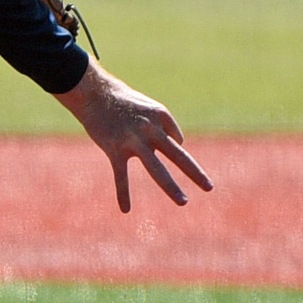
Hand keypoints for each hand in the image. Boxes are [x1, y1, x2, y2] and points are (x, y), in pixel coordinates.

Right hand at [54, 62, 214, 212]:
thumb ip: (162, 125)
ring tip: (184, 201)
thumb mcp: (147, 107)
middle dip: (194, 172)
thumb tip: (177, 143)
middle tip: (209, 187)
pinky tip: (126, 209)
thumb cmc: (121, 100)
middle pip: (177, 155)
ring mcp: (133, 140)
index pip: (176, 138)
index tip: (152, 139)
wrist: (93, 93)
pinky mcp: (114, 149)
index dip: (168, 143)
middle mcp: (151, 129)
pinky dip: (123, 193)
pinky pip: (121, 176)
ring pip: (156, 168)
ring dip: (171, 187)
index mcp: (161, 116)